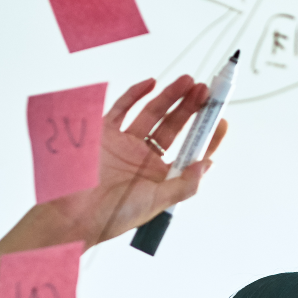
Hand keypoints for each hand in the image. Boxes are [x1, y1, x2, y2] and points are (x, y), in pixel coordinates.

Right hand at [42, 75, 227, 248]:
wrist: (76, 213)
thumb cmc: (116, 214)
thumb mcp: (158, 201)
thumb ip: (184, 184)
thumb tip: (207, 163)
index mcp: (161, 173)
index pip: (190, 150)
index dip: (206, 136)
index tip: (221, 120)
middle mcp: (145, 156)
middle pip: (173, 126)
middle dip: (190, 108)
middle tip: (205, 92)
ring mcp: (125, 142)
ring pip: (152, 113)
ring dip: (170, 97)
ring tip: (189, 83)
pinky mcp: (104, 133)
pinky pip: (121, 109)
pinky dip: (135, 94)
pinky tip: (151, 83)